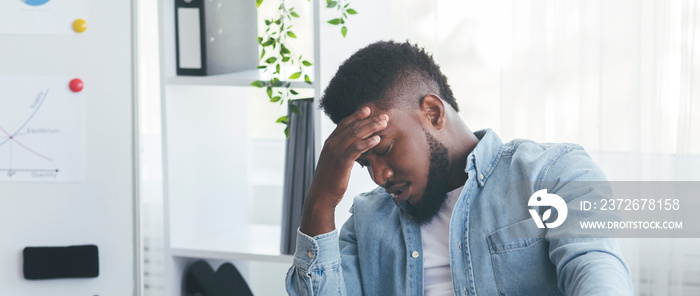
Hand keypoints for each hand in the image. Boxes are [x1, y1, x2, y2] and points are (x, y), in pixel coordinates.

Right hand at [299, 107, 388, 235]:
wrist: (320, 196)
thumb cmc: (329, 181)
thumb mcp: (335, 162)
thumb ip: (342, 153)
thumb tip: (354, 149)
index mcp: (330, 143)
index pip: (344, 123)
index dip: (357, 115)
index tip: (368, 110)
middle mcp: (332, 144)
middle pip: (353, 126)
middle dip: (369, 120)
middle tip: (383, 116)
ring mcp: (336, 152)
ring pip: (355, 134)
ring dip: (371, 127)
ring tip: (384, 124)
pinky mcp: (341, 162)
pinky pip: (356, 148)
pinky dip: (367, 142)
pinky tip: (377, 139)